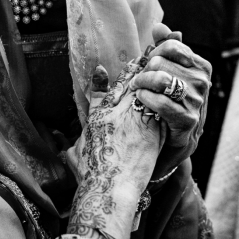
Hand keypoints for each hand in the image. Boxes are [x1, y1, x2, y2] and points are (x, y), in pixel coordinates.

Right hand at [66, 64, 163, 238]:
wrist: (109, 184)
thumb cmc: (91, 176)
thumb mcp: (75, 156)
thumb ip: (70, 150)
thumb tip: (64, 151)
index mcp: (95, 117)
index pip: (102, 92)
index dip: (108, 78)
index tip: (110, 67)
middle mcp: (114, 113)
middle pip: (128, 85)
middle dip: (137, 70)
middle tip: (146, 54)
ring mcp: (133, 119)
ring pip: (146, 92)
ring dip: (155, 79)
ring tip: (162, 65)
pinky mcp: (151, 129)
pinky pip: (161, 108)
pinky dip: (167, 98)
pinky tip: (174, 90)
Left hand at [128, 23, 211, 180]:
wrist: (175, 138)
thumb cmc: (170, 99)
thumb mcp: (170, 72)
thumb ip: (165, 47)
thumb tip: (158, 26)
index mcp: (201, 66)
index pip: (171, 46)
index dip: (152, 54)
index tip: (147, 65)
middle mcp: (202, 81)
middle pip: (160, 62)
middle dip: (144, 70)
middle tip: (138, 80)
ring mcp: (197, 101)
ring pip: (160, 80)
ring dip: (141, 83)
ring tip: (136, 88)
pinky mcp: (187, 120)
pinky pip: (161, 102)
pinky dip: (145, 98)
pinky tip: (140, 99)